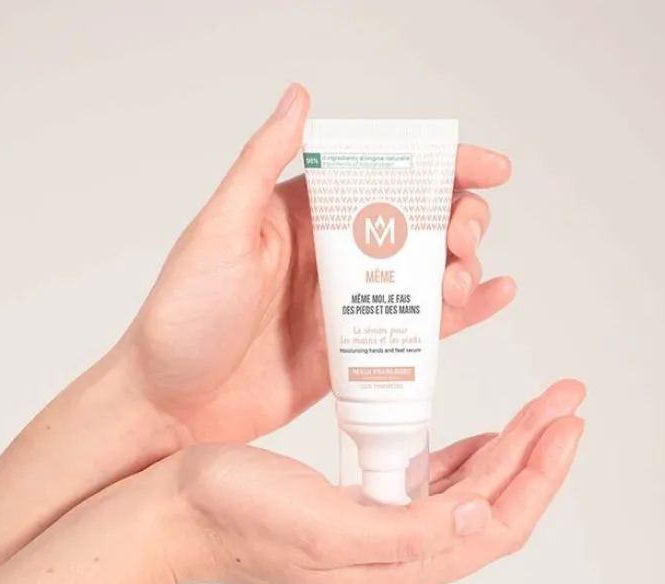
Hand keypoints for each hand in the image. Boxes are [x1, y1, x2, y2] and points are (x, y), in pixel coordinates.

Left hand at [122, 83, 515, 442]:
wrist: (172, 405)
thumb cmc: (184, 316)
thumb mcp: (221, 229)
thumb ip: (261, 163)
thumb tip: (299, 99)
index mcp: (304, 215)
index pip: (384, 176)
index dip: (442, 165)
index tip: (487, 168)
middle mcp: (332, 255)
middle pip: (419, 224)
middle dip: (459, 221)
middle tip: (463, 240)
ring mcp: (348, 305)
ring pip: (426, 274)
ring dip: (462, 268)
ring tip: (463, 281)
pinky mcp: (356, 350)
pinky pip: (418, 326)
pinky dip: (461, 314)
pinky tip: (491, 298)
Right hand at [168, 379, 584, 583]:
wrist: (175, 512)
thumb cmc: (237, 516)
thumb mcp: (327, 528)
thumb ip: (409, 533)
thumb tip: (480, 514)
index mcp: (399, 567)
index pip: (497, 522)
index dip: (539, 472)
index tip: (564, 418)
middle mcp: (399, 557)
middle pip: (494, 506)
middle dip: (537, 453)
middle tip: (565, 402)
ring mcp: (382, 534)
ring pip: (470, 494)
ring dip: (509, 452)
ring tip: (537, 412)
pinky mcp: (363, 509)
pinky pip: (435, 486)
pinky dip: (466, 457)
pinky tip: (478, 439)